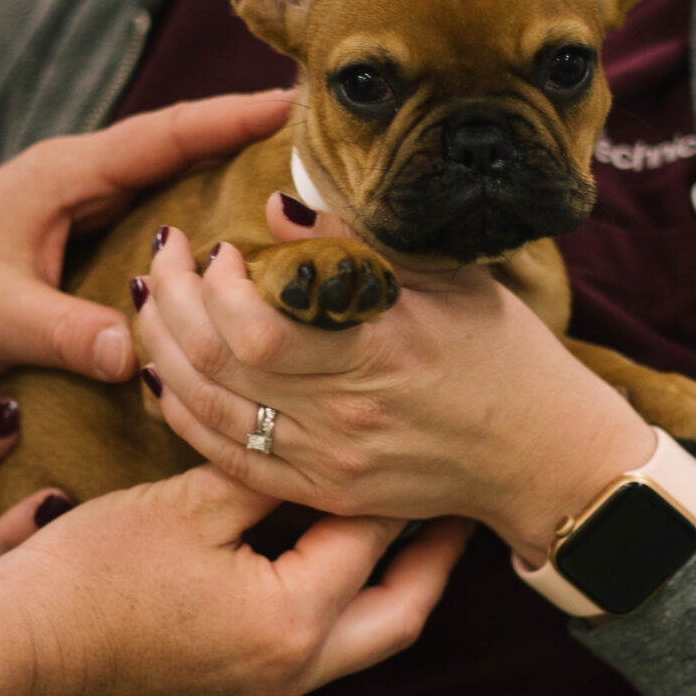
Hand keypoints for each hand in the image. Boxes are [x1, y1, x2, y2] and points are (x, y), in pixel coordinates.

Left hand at [0, 91, 290, 385]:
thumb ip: (69, 335)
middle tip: (328, 141)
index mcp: (65, 173)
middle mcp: (77, 177)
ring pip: (169, 183)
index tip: (297, 102)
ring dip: (227, 180)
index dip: (233, 119)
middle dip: (249, 140)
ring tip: (301, 187)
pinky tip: (234, 246)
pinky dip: (194, 220)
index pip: (167, 135)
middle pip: (181, 148)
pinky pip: (151, 218)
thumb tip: (142, 357)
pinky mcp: (74, 236)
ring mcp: (76, 204)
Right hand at [0, 469, 470, 695]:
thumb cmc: (88, 572)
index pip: (372, 543)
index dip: (400, 489)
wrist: (9, 654)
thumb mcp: (187, 502)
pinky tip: (322, 565)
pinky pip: (308, 658)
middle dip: (433, 561)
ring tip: (402, 528)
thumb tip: (320, 443)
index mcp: (291, 623)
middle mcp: (290, 676)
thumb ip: (267, 473)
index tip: (431, 451)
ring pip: (356, 644)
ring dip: (383, 588)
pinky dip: (329, 609)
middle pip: (398, 618)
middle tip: (458, 506)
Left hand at [131, 195, 649, 565]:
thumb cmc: (505, 356)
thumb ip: (359, 238)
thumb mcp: (448, 278)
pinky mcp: (324, 492)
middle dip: (172, 301)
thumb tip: (278, 203)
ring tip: (154, 304)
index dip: (214, 284)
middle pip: (217, 363)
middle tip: (163, 257)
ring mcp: (329, 462)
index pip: (257, 325)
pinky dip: (184, 416)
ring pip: (209, 412)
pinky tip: (166, 378)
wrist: (542, 454)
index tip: (217, 246)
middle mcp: (344, 415)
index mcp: (378, 351)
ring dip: (165, 353)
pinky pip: (228, 460)